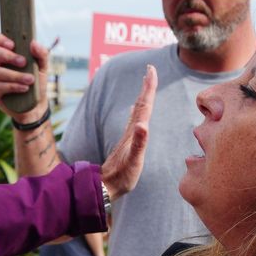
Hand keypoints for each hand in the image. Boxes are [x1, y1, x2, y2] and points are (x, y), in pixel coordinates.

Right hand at [0, 34, 50, 116]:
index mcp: (8, 54)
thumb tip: (34, 43)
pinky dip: (13, 86)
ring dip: (16, 75)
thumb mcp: (43, 67)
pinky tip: (24, 88)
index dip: (0, 39)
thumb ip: (41, 54)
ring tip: (30, 80)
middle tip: (23, 62)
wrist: (36, 105)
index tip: (12, 44)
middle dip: (8, 56)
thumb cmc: (36, 83)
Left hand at [97, 66, 156, 199]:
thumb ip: (139, 144)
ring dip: (143, 97)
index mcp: (135, 132)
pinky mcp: (128, 143)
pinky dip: (139, 112)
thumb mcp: (133, 162)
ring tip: (146, 86)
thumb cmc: (121, 176)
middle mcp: (132, 131)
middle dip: (146, 87)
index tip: (151, 70)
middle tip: (150, 70)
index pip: (144, 105)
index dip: (148, 87)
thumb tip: (144, 126)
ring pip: (138, 112)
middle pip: (141, 104)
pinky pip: (136, 121)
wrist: (105, 186)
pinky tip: (137, 113)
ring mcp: (129, 136)